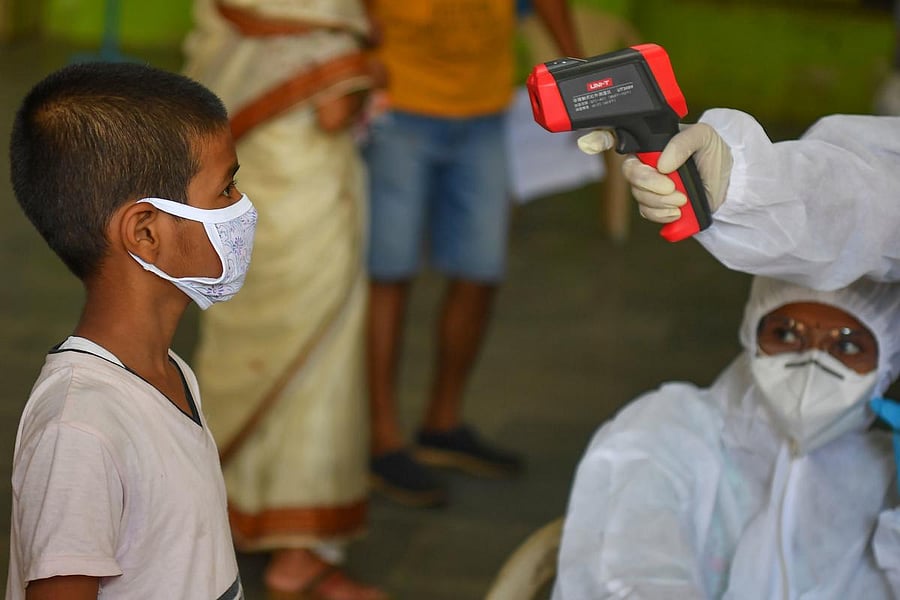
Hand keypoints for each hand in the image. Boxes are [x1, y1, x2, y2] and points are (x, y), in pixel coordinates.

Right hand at [577, 124, 732, 223]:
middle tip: (671, 187)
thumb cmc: (714, 153)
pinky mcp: (656, 207)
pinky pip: (648, 213)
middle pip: (629, 173)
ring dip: (660, 201)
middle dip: (648, 183)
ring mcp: (649, 187)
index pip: (618, 137)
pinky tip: (677, 212)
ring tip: (682, 200)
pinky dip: (662, 215)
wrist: (730, 183)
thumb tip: (663, 162)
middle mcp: (646, 164)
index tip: (588, 144)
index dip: (598, 139)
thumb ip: (684, 142)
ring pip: (639, 196)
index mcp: (651, 143)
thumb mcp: (705, 136)